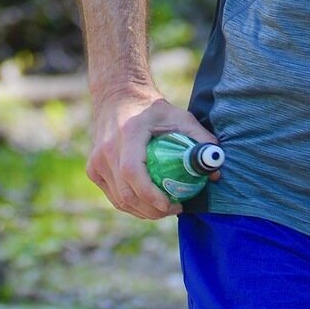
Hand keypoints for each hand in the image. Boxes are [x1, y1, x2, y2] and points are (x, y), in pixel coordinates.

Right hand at [87, 89, 217, 219]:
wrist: (118, 97)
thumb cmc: (152, 108)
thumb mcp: (180, 117)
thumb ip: (200, 139)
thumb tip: (217, 167)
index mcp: (128, 134)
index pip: (133, 172)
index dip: (150, 194)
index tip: (170, 204)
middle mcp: (107, 150)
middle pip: (126, 193)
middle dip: (152, 209)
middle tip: (175, 209)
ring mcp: (96, 162)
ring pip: (119, 199)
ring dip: (142, 211)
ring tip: (165, 209)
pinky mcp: (93, 170)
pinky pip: (113, 196)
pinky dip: (131, 205)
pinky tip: (149, 204)